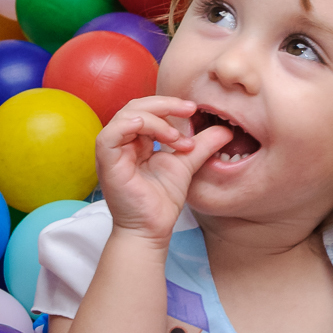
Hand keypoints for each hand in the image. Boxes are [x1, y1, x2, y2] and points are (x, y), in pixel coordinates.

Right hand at [95, 96, 232, 242]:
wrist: (153, 228)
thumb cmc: (163, 200)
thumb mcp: (187, 164)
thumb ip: (202, 145)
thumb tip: (225, 130)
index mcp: (137, 140)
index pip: (148, 109)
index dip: (170, 105)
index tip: (194, 109)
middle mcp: (122, 143)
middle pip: (136, 106)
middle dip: (165, 104)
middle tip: (189, 109)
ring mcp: (113, 152)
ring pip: (125, 116)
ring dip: (155, 120)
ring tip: (177, 138)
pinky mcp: (107, 163)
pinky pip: (109, 136)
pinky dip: (129, 126)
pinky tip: (151, 130)